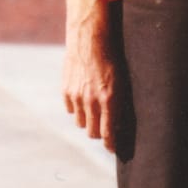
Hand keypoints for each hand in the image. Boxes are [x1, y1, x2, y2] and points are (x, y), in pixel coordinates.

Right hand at [62, 11, 118, 152]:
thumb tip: (117, 125)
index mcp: (109, 100)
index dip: (110, 145)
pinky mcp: (66, 91)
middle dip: (99, 133)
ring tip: (92, 110)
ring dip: (86, 120)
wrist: (90, 39)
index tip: (112, 148)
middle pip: (92, 132)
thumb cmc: (111, 59)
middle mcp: (92, 101)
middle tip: (103, 128)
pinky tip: (82, 98)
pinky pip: (70, 110)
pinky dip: (76, 108)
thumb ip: (117, 104)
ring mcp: (77, 97)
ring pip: (80, 123)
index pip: (108, 133)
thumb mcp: (121, 82)